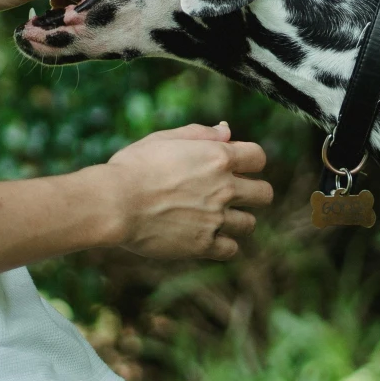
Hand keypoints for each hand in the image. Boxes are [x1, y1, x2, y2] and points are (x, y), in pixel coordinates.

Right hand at [104, 123, 273, 259]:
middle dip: (252, 193)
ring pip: (249, 224)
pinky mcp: (202, 244)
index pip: (259, 157)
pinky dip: (222, 244)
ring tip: (213, 218)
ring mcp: (215, 218)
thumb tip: (227, 131)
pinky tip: (205, 237)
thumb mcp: (164, 139)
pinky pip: (230, 249)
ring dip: (236, 220)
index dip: (249, 161)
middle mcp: (224, 188)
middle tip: (231, 195)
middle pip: (264, 194)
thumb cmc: (133, 166)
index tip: (235, 167)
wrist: (114, 203)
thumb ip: (199, 134)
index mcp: (218, 157)